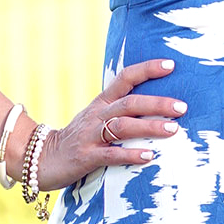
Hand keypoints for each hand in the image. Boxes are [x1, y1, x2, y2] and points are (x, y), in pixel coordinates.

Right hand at [33, 59, 184, 190]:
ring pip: (122, 126)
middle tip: (182, 107)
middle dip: (157, 104)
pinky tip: (149, 156)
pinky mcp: (86, 157)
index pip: (125, 78)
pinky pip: (111, 155)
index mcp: (102, 103)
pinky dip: (131, 155)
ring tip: (173, 129)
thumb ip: (121, 111)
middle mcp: (97, 115)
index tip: (171, 65)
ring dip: (150, 127)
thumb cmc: (79, 139)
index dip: (147, 69)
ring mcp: (90, 136)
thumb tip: (158, 106)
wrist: (40, 158)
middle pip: (129, 103)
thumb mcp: (97, 119)